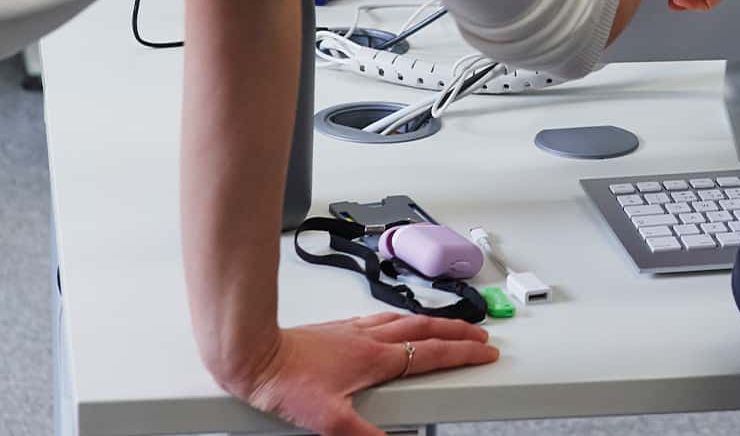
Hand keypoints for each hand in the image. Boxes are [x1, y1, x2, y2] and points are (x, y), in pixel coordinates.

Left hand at [234, 315, 497, 435]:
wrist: (254, 355)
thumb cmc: (285, 382)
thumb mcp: (329, 421)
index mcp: (376, 358)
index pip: (431, 353)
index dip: (463, 351)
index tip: (486, 350)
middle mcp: (369, 339)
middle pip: (425, 328)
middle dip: (457, 330)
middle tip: (479, 333)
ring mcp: (352, 331)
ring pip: (403, 319)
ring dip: (431, 321)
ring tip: (444, 325)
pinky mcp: (335, 330)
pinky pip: (379, 319)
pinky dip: (399, 320)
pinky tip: (389, 326)